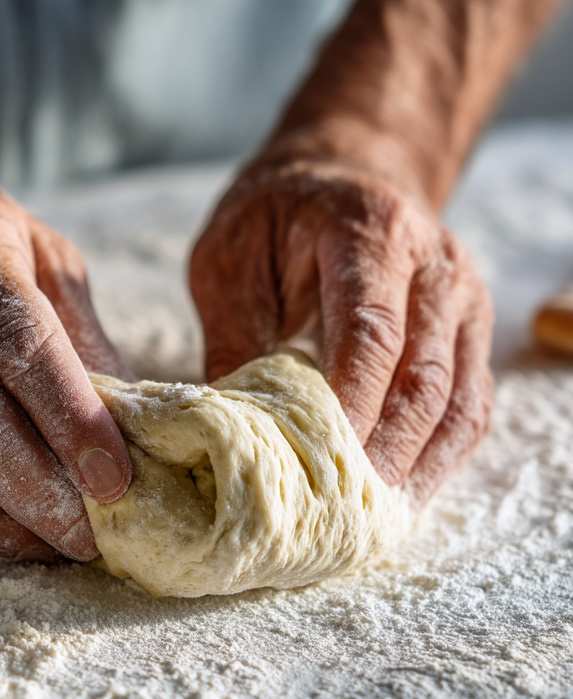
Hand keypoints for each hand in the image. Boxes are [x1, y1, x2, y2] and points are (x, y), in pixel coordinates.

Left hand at [190, 157, 493, 507]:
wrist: (338, 176)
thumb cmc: (271, 218)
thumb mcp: (229, 259)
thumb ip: (235, 335)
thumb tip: (230, 427)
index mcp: (370, 232)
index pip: (371, 332)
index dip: (350, 406)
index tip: (319, 464)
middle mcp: (435, 264)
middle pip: (423, 376)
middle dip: (384, 453)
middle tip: (342, 515)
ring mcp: (463, 300)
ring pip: (458, 400)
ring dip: (419, 467)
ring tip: (373, 522)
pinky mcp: (468, 332)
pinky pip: (468, 404)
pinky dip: (439, 455)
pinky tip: (402, 493)